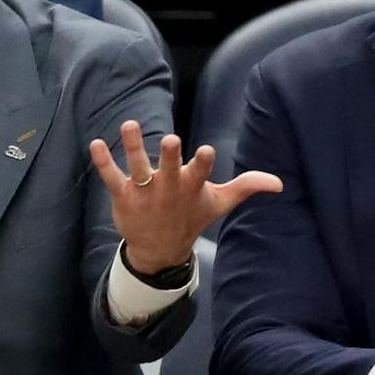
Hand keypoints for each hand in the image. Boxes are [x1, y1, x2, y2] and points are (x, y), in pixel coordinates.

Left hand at [89, 122, 281, 273]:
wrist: (159, 250)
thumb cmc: (191, 217)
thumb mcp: (218, 203)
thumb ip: (246, 187)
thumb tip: (279, 183)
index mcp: (192, 187)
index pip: (200, 173)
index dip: (203, 163)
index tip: (207, 151)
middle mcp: (168, 188)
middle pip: (170, 170)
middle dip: (171, 156)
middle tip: (172, 140)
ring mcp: (144, 192)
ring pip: (138, 167)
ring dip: (133, 146)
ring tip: (129, 124)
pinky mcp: (123, 195)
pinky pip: (111, 177)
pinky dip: (102, 161)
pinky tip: (95, 144)